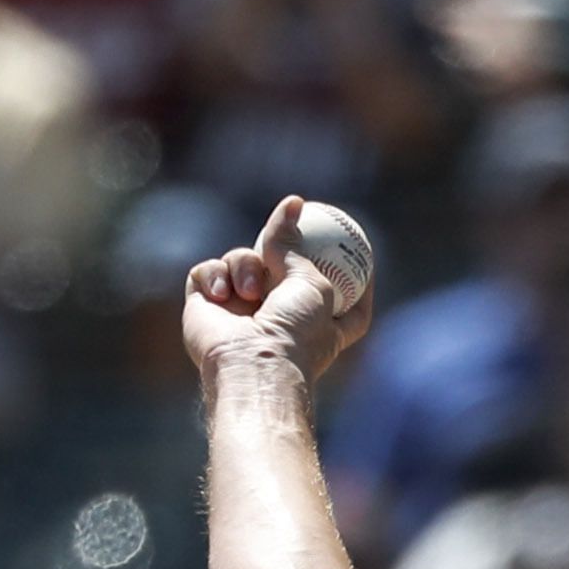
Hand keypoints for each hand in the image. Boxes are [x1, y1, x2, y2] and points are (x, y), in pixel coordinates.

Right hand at [183, 196, 372, 388]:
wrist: (251, 364)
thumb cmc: (295, 333)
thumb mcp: (312, 283)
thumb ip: (297, 243)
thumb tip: (293, 204)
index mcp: (317, 324)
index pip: (340, 302)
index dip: (352, 278)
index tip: (364, 255)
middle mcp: (278, 318)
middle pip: (278, 269)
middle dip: (278, 251)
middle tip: (280, 228)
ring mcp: (238, 311)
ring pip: (240, 259)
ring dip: (245, 266)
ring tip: (251, 292)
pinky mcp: (204, 306)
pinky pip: (206, 272)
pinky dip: (214, 277)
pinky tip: (221, 295)